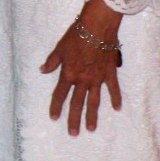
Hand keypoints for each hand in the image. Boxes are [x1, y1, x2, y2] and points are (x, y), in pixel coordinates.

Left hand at [41, 20, 121, 135]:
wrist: (97, 27)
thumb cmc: (76, 35)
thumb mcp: (59, 48)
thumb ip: (52, 61)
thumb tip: (42, 70)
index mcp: (68, 74)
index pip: (59, 94)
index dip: (56, 106)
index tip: (54, 118)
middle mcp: (82, 80)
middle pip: (77, 103)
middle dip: (74, 119)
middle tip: (73, 134)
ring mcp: (97, 78)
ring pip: (94, 101)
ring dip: (92, 116)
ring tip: (91, 129)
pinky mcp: (109, 73)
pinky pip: (113, 89)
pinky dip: (116, 98)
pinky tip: (117, 108)